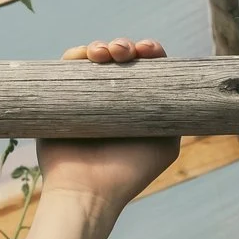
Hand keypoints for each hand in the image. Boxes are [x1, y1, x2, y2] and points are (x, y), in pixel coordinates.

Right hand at [37, 38, 181, 210]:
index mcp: (136, 107)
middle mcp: (111, 100)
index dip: (149, 53)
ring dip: (101, 47)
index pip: (145, 69)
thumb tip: (179, 84)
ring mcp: (85, 98)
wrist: (85, 191)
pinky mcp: (59, 99)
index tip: (148, 50)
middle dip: (125, 47)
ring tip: (104, 54)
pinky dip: (75, 55)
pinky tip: (86, 54)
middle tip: (124, 53)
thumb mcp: (165, 145)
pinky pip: (66, 68)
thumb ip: (175, 116)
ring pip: (94, 60)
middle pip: (120, 59)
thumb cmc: (128, 173)